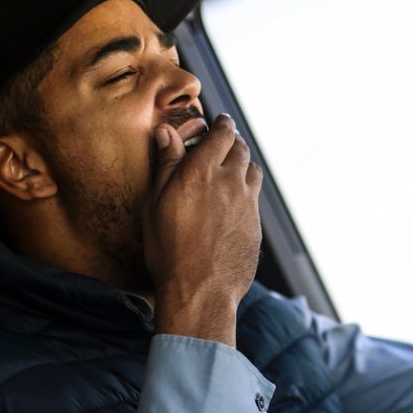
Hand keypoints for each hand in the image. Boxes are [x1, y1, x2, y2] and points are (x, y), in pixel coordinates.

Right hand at [144, 114, 263, 345]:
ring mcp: (247, 203)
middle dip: (233, 141)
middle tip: (225, 142)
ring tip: (232, 168)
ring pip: (252, 170)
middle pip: (240, 149)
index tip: (222, 121)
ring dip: (243, 163)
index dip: (223, 124)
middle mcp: (229, 182)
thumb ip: (165, 165)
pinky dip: (247, 189)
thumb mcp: (155, 205)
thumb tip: (166, 133)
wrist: (200, 291)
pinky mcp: (256, 224)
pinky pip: (255, 196)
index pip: (221, 134)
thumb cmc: (169, 250)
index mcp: (200, 172)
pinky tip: (235, 199)